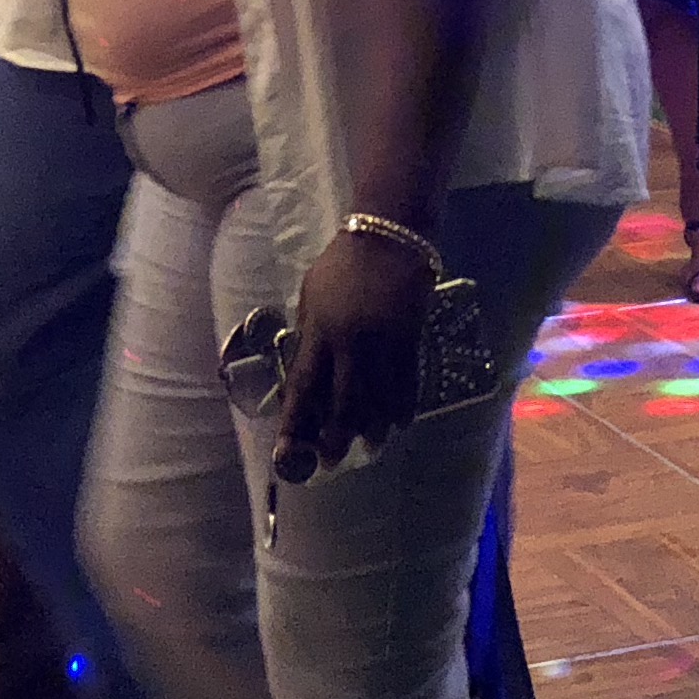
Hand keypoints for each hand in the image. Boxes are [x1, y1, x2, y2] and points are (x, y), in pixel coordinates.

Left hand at [273, 223, 437, 482]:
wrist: (389, 237)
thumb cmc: (342, 264)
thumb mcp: (311, 295)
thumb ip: (309, 334)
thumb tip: (306, 374)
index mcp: (319, 330)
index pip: (302, 385)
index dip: (294, 422)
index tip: (288, 450)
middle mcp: (350, 341)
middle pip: (342, 401)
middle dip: (335, 436)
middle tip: (332, 461)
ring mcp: (383, 341)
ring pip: (378, 397)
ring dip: (373, 427)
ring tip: (370, 447)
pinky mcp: (410, 337)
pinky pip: (407, 381)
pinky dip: (403, 405)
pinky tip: (399, 423)